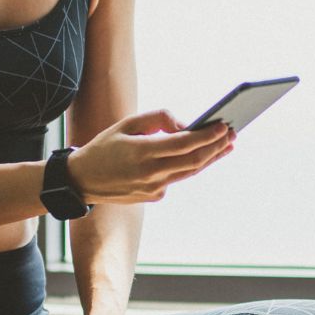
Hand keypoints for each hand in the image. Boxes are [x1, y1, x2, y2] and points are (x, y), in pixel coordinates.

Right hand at [66, 108, 235, 206]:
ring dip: (210, 158)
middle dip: (216, 147)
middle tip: (232, 135)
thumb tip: (186, 125)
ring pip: (190, 172)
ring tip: (227, 145)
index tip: (223, 126)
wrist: (83, 180)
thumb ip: (158, 119)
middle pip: (194, 161)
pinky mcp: (154, 196)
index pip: (184, 144)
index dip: (207, 136)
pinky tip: (202, 155)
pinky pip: (176, 177)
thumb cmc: (105, 146)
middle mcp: (150, 173)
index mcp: (141, 152)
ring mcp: (153, 188)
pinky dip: (189, 166)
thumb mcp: (127, 123)